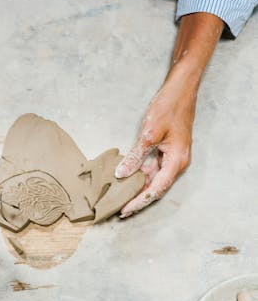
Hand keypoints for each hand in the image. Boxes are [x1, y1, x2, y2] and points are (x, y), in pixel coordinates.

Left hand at [115, 72, 195, 216]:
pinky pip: (153, 168)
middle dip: (138, 199)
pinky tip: (127, 178)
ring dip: (138, 188)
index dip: (139, 202)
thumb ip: (136, 156)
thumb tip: (122, 174)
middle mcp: (177, 163)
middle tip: (119, 210)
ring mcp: (172, 157)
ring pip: (154, 179)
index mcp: (177, 161)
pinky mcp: (167, 151)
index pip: (156, 189)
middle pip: (156, 188)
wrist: (181, 89)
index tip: (125, 211)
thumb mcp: (150, 133)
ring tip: (120, 198)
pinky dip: (140, 175)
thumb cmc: (169, 107)